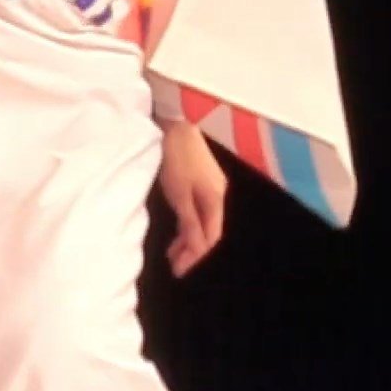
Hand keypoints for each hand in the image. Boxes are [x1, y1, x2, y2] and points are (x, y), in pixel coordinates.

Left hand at [158, 120, 227, 277]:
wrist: (175, 121)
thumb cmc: (176, 156)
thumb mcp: (179, 194)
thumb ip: (188, 221)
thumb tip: (197, 249)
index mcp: (215, 198)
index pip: (210, 236)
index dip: (196, 256)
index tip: (180, 270)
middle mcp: (217, 192)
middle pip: (208, 229)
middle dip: (192, 249)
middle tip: (174, 264)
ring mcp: (210, 184)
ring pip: (202, 219)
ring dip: (188, 236)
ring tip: (172, 251)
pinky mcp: (200, 176)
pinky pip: (197, 207)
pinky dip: (187, 220)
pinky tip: (177, 226)